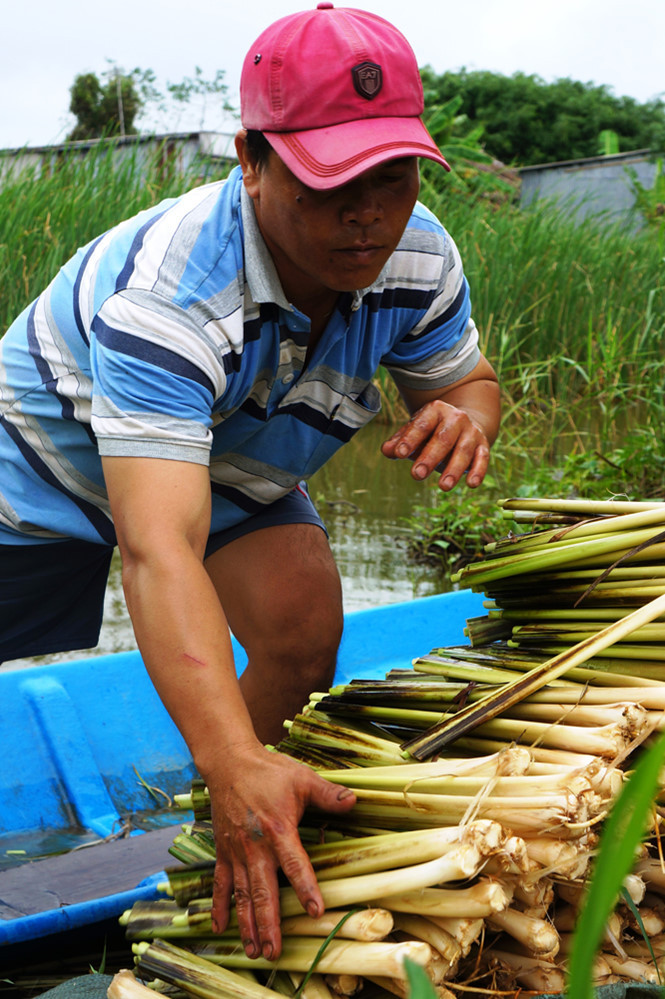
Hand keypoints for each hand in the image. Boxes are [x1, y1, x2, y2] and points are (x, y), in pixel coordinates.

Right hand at [205, 744, 354, 959]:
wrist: (229, 763)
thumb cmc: (269, 771)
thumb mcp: (302, 778)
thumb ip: (328, 794)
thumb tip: (355, 801)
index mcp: (278, 829)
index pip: (294, 864)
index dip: (305, 887)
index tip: (315, 911)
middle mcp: (255, 846)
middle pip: (263, 890)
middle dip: (268, 923)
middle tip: (274, 951)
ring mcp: (237, 851)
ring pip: (242, 894)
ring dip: (247, 924)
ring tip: (253, 951)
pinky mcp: (223, 852)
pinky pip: (220, 883)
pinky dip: (219, 906)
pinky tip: (220, 928)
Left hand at [381, 399, 490, 490]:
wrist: (463, 422)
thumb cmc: (431, 431)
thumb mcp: (414, 432)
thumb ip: (399, 441)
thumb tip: (386, 450)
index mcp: (435, 410)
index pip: (421, 425)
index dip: (410, 439)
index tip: (399, 454)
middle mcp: (455, 418)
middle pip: (443, 438)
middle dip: (430, 457)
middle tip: (417, 475)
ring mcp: (471, 431)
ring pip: (463, 450)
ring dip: (454, 469)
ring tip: (443, 487)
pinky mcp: (482, 445)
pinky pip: (482, 457)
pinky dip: (478, 471)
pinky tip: (471, 484)